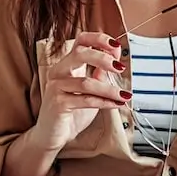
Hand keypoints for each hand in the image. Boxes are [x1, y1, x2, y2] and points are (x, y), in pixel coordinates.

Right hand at [27, 32, 128, 152]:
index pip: (80, 41)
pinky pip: (86, 100)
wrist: (52, 136)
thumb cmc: (71, 112)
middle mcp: (58, 72)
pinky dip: (104, 102)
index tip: (116, 46)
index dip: (99, 39)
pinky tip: (115, 104)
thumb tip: (115, 59)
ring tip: (124, 95)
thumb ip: (98, 75)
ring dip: (109, 89)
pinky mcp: (58, 104)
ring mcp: (56, 87)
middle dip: (103, 58)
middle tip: (120, 68)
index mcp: (66, 64)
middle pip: (79, 53)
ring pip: (86, 82)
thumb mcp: (89, 90)